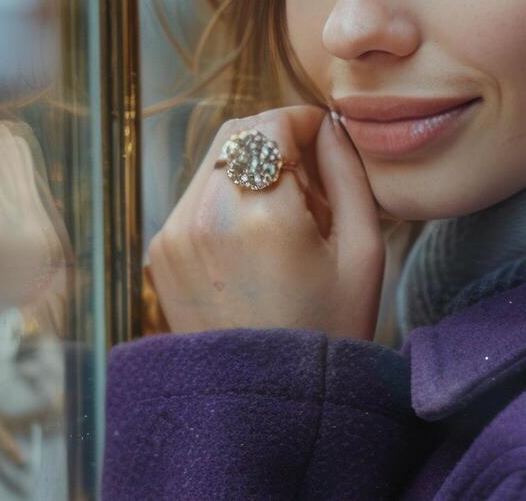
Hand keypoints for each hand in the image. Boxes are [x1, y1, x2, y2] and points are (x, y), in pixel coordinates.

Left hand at [145, 106, 383, 339]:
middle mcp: (207, 217)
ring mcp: (176, 234)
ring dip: (251, 168)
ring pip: (215, 161)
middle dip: (276, 142)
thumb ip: (348, 173)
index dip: (302, 120)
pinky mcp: (161, 251)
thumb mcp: (364, 252)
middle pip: (238, 133)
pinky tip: (257, 242)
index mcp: (262, 216)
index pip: (272, 124)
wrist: (268, 405)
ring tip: (285, 218)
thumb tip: (328, 125)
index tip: (324, 137)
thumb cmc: (328, 333)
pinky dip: (227, 198)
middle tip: (312, 184)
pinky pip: (196, 196)